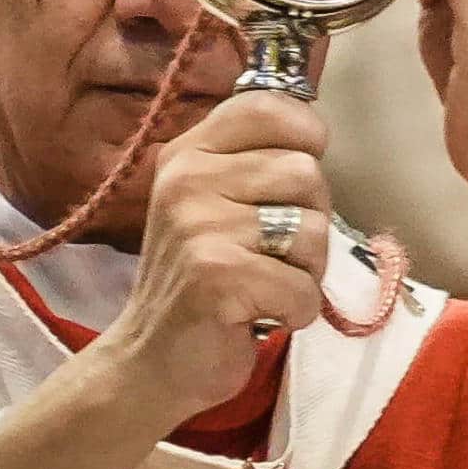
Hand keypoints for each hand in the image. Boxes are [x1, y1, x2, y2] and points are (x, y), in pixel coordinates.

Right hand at [91, 91, 332, 428]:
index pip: (268, 105)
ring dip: (306, 271)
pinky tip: (259, 315)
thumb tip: (316, 121)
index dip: (305, 134)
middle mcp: (188, 180)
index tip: (293, 181)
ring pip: (315, 230)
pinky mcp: (217, 277)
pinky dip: (297, 311)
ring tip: (263, 283)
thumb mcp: (216, 203)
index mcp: (189, 153)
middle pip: (306, 172)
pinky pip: (304, 287)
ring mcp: (198, 227)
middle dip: (310, 221)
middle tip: (269, 253)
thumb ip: (257, 159)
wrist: (151, 363)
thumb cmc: (203, 278)